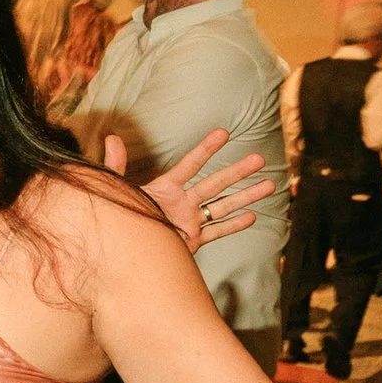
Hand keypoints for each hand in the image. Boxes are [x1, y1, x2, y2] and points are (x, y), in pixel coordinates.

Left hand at [119, 130, 273, 251]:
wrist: (123, 250)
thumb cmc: (118, 218)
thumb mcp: (117, 191)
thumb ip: (116, 166)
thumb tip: (111, 138)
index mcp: (166, 188)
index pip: (190, 164)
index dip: (206, 149)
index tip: (223, 132)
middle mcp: (182, 202)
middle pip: (215, 183)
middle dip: (237, 171)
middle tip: (259, 158)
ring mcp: (190, 221)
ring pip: (223, 206)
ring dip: (246, 196)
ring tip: (269, 185)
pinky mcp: (193, 240)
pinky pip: (217, 231)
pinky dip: (234, 225)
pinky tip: (252, 216)